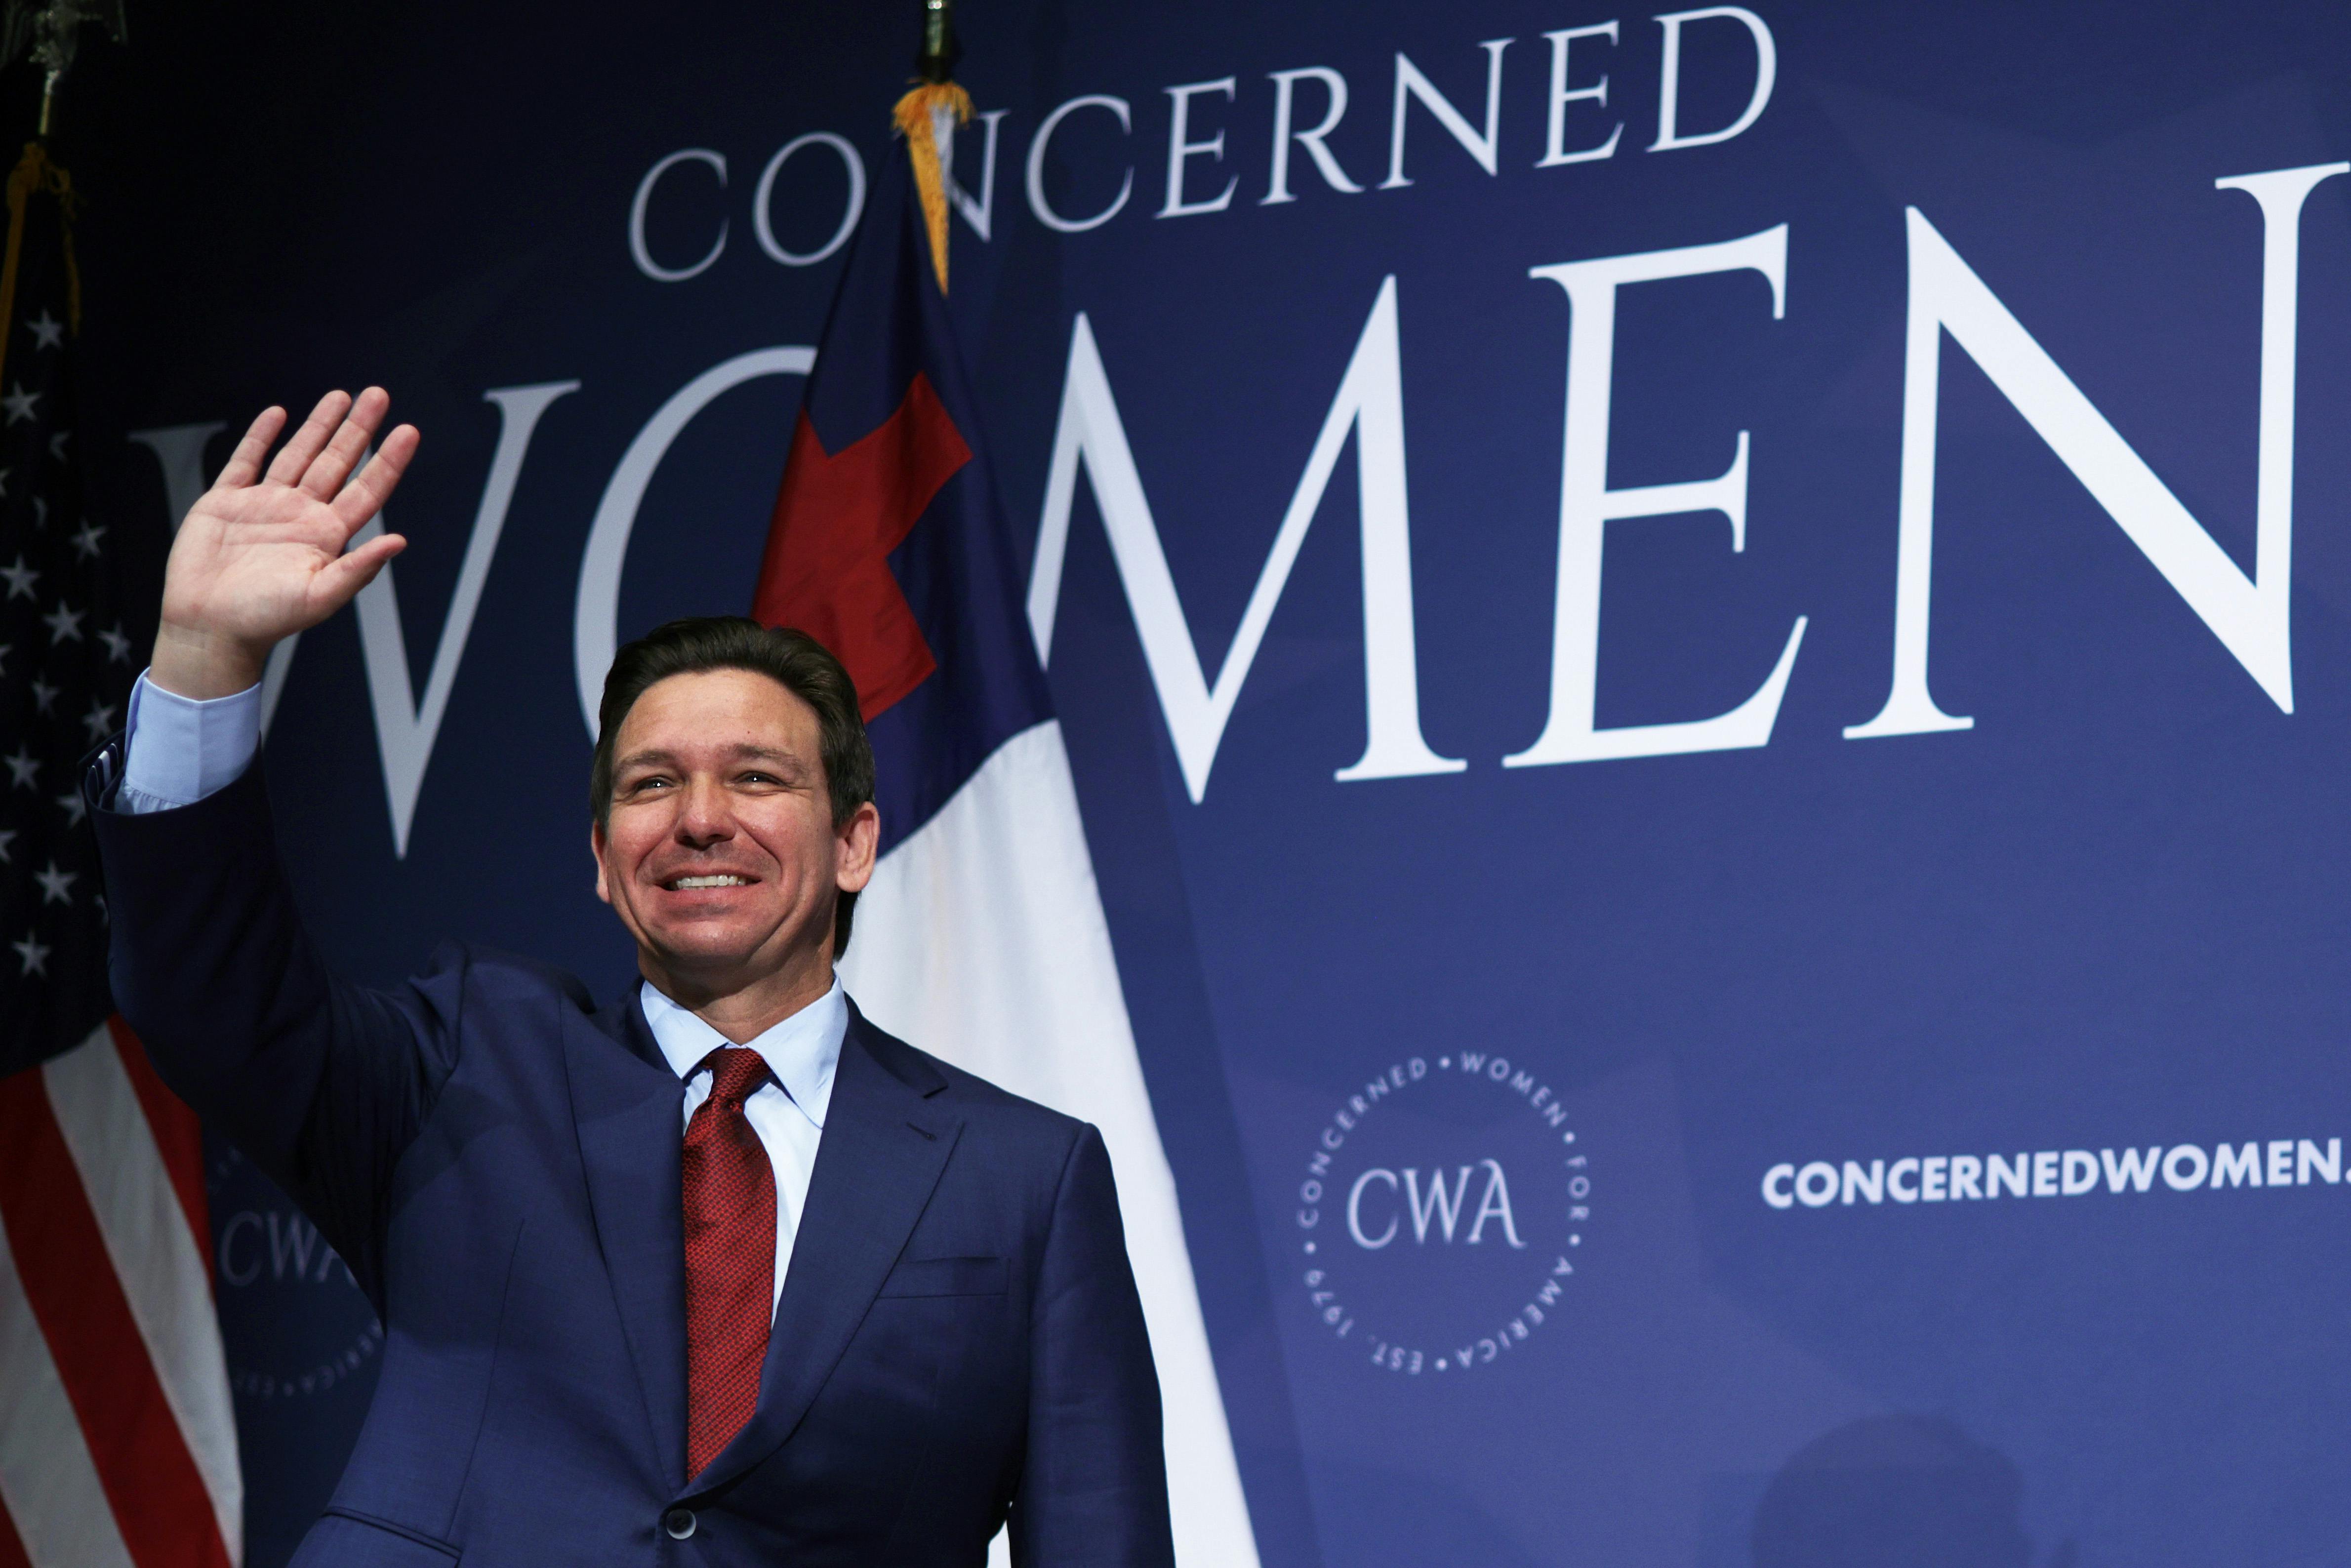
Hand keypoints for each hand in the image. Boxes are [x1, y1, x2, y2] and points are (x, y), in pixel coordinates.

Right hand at [150, 388, 420, 699]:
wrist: (209, 627)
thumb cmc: (265, 620)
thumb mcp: (319, 597)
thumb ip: (359, 569)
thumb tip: (400, 542)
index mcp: (327, 535)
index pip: (367, 489)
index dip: (388, 460)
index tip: (409, 431)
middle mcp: (301, 514)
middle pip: (337, 461)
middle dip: (358, 428)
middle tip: (378, 394)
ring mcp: (264, 505)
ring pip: (298, 455)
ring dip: (318, 425)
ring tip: (341, 396)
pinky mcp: (226, 502)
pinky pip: (246, 461)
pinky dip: (261, 437)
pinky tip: (279, 415)